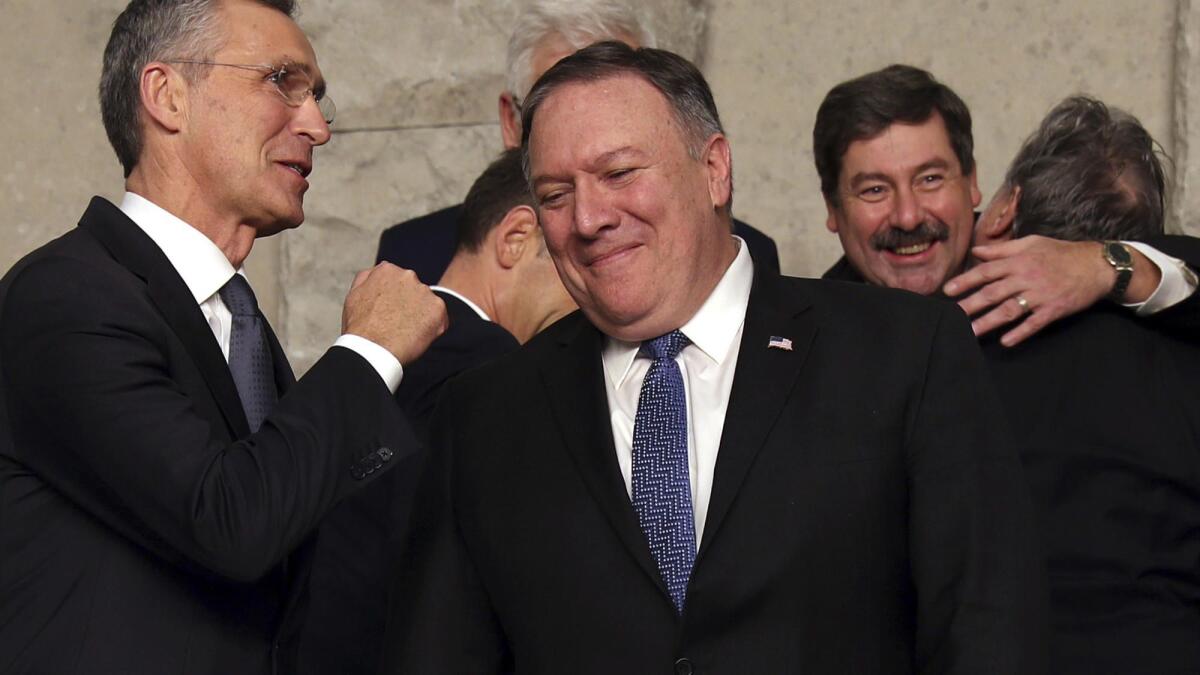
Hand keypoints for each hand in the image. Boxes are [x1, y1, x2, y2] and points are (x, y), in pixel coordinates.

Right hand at [341, 263, 446, 364]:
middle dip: (409, 305)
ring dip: (421, 316)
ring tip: (405, 332)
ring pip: (427, 304)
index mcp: (387, 270)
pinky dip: (432, 329)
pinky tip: (416, 337)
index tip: (388, 313)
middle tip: (397, 324)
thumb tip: (380, 269)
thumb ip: (368, 277)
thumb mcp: (354, 294)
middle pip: (414, 291)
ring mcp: (424, 291)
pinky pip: (440, 319)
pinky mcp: (438, 308)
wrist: (372, 349)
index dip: (394, 300)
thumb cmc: (360, 326)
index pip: (398, 282)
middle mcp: (408, 275)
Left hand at [942, 236, 1109, 346]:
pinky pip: (1034, 323)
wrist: (1097, 265)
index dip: (966, 280)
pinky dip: (1020, 333)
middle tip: (953, 315)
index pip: (986, 271)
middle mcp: (1027, 277)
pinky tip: (1005, 342)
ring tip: (971, 332)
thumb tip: (977, 251)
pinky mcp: (1054, 309)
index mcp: (1019, 261)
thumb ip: (1002, 249)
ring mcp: (1040, 294)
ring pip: (1010, 309)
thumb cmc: (1061, 253)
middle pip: (993, 292)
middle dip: (971, 304)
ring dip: (989, 322)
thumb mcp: (1031, 243)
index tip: (948, 290)